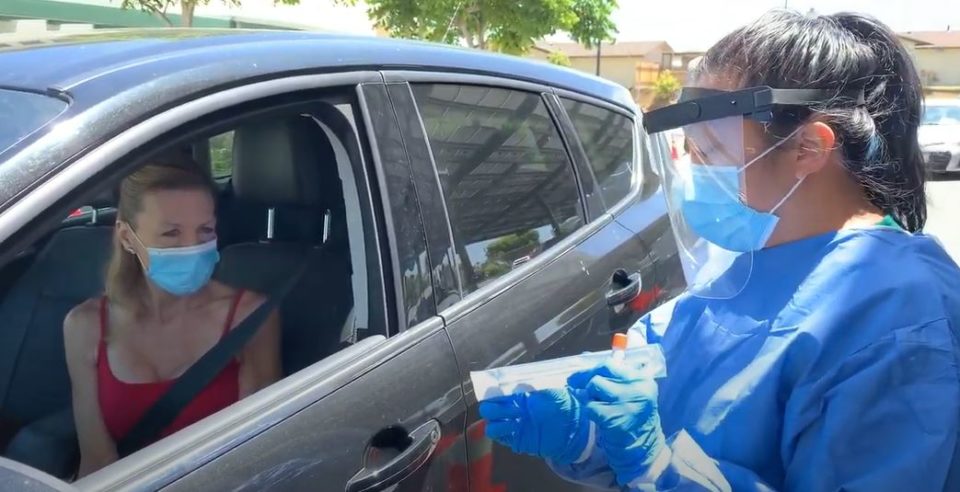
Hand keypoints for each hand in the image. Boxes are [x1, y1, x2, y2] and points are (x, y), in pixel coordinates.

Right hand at [479, 389, 590, 463]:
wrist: (576, 428)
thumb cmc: (565, 406)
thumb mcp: (551, 391)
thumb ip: (536, 388)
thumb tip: (521, 384)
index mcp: (519, 396)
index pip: (496, 393)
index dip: (493, 392)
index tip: (498, 391)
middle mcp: (513, 410)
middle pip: (488, 409)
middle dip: (493, 406)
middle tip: (509, 406)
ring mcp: (514, 426)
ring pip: (490, 423)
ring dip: (497, 419)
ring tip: (516, 418)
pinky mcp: (517, 440)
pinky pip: (499, 437)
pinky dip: (501, 431)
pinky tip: (515, 426)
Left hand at [568, 362, 665, 485]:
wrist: (642, 447)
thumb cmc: (633, 416)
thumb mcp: (631, 392)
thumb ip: (614, 375)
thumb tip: (586, 356)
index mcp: (642, 379)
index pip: (612, 363)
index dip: (594, 367)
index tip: (583, 372)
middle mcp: (637, 388)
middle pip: (601, 371)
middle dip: (584, 376)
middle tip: (573, 382)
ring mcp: (626, 403)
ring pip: (594, 386)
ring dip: (588, 394)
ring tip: (591, 402)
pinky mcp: (615, 418)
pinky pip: (591, 406)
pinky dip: (588, 409)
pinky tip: (593, 414)